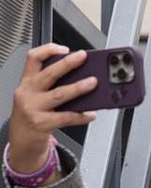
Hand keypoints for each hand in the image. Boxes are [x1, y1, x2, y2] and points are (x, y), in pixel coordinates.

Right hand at [9, 44, 96, 169]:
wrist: (21, 139)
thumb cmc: (32, 113)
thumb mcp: (35, 95)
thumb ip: (51, 84)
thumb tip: (81, 74)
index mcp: (27, 81)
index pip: (33, 58)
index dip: (48, 50)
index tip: (65, 48)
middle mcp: (28, 93)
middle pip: (49, 74)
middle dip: (67, 64)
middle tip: (83, 57)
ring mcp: (33, 108)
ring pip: (59, 95)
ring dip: (78, 88)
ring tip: (93, 83)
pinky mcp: (41, 124)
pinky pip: (65, 117)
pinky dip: (81, 116)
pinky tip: (91, 114)